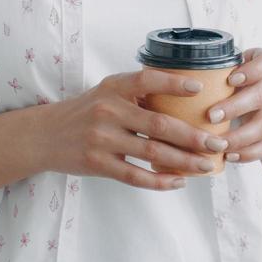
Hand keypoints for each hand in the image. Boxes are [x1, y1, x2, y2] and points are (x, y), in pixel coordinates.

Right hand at [36, 69, 230, 190]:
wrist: (44, 135)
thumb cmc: (85, 112)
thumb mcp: (106, 92)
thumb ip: (137, 95)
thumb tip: (185, 100)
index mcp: (113, 87)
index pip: (146, 80)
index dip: (173, 83)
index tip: (200, 90)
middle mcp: (108, 111)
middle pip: (159, 124)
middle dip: (193, 136)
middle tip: (217, 143)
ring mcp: (102, 139)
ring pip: (152, 153)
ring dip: (184, 161)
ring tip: (207, 165)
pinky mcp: (97, 164)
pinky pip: (135, 176)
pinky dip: (159, 181)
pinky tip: (179, 181)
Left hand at [207, 48, 261, 164]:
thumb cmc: (240, 81)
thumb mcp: (233, 67)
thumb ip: (215, 69)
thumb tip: (175, 75)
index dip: (253, 71)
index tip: (231, 79)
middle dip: (236, 107)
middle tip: (211, 116)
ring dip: (240, 137)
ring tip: (218, 143)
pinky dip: (248, 154)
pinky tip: (229, 155)